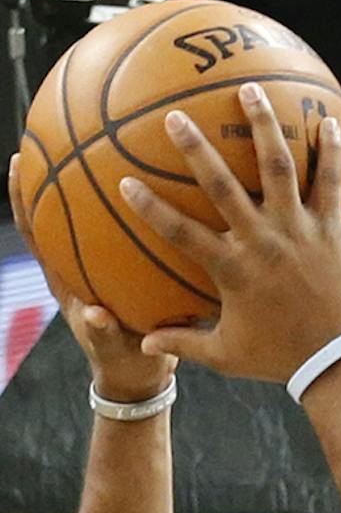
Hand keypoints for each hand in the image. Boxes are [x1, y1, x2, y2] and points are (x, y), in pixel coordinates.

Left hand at [8, 154, 176, 404]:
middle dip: (46, 175)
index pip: (35, 234)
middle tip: (44, 137)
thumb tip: (98, 316)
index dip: (22, 201)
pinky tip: (152, 180)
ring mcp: (99, 267)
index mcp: (66, 283)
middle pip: (53, 214)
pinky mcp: (124, 272)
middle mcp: (76, 267)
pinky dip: (132, 207)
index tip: (16, 166)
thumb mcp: (119, 350)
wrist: (144, 375)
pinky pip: (125, 232)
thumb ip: (106, 334)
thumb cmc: (129, 361)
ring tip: (94, 142)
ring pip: (88, 217)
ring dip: (88, 181)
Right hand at [116, 86, 340, 385]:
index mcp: (231, 269)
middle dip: (195, 149)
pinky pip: (330, 184)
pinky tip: (326, 121)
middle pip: (222, 186)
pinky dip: (330, 152)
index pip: (180, 232)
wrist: (338, 363)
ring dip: (263, 126)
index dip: (150, 207)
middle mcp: (261, 242)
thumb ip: (185, 344)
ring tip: (251, 90)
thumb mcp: (227, 354)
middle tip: (174, 116)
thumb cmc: (280, 358)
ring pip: (278, 168)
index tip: (125, 181)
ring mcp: (297, 232)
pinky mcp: (330, 231)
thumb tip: (144, 345)